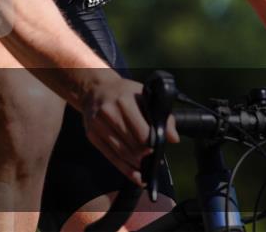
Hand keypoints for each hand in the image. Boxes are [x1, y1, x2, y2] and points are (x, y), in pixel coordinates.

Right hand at [78, 72, 179, 186]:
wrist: (94, 89)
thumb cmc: (123, 93)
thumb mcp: (144, 96)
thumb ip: (163, 116)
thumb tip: (173, 138)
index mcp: (124, 102)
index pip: (142, 133)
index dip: (152, 146)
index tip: (157, 152)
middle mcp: (109, 113)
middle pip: (131, 145)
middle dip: (144, 157)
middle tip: (153, 162)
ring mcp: (98, 125)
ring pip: (121, 153)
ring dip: (135, 165)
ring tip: (146, 170)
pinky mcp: (91, 134)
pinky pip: (110, 156)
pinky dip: (124, 169)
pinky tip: (135, 176)